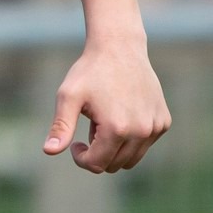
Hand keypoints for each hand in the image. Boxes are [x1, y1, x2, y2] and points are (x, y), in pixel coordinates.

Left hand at [44, 42, 170, 172]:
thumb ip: (61, 126)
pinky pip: (144, 145)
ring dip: (114, 148)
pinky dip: (131, 139)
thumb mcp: (69, 96)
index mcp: (117, 129)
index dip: (81, 157)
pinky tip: (121, 114)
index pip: (97, 164)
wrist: (119, 47)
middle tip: (90, 127)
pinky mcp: (164, 121)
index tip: (75, 142)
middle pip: (115, 165)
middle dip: (98, 153)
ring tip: (104, 121)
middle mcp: (141, 131)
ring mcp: (155, 127)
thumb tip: (49, 151)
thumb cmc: (90, 71)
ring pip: (131, 159)